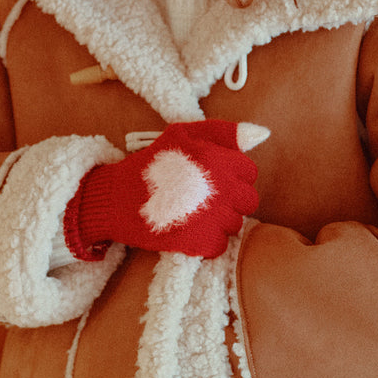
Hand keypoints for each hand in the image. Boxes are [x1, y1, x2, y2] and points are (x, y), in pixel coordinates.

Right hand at [63, 119, 267, 259]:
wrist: (116, 198)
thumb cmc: (151, 163)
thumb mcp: (182, 134)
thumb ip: (223, 132)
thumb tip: (261, 134)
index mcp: (217, 159)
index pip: (249, 172)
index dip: (234, 176)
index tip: (215, 179)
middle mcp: (218, 188)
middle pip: (249, 201)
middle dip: (232, 200)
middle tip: (208, 199)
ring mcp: (209, 217)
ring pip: (236, 224)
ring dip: (220, 221)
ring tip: (196, 214)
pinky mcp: (197, 241)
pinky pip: (220, 245)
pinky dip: (208, 241)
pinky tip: (191, 230)